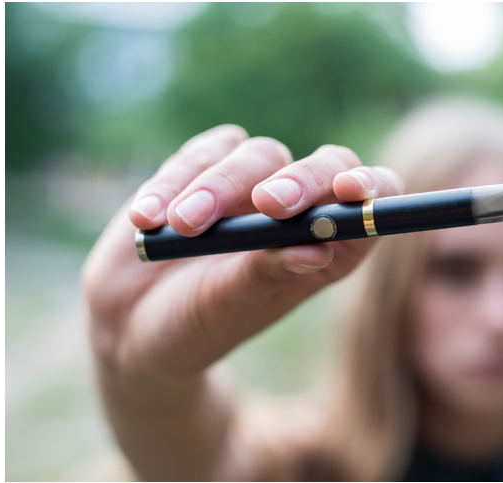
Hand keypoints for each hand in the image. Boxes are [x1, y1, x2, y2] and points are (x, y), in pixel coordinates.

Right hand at [81, 124, 404, 384]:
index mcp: (327, 248)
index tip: (350, 193)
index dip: (371, 190)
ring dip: (218, 188)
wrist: (130, 326)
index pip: (371, 203)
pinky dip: (172, 183)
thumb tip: (316, 246)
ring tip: (183, 226)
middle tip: (269, 204)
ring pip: (256, 156)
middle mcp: (297, 211)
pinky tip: (148, 218)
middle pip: (323, 166)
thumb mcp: (229, 308)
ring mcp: (249, 184)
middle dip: (299, 180)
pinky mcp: (200, 169)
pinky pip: (198, 157)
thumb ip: (265, 273)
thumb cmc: (196, 326)